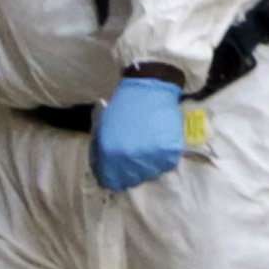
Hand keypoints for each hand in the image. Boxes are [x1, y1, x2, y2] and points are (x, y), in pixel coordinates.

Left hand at [90, 75, 186, 194]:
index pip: (111, 182)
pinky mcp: (169, 152)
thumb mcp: (102, 128)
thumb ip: (99, 152)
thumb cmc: (123, 106)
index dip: (116, 176)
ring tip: (151, 145)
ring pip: (152, 173)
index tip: (122, 168)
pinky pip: (167, 164)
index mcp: (109, 155)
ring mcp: (150, 158)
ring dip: (151, 164)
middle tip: (139, 153)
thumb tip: (102, 173)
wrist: (149, 86)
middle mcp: (128, 161)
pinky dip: (166, 156)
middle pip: (133, 180)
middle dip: (135, 170)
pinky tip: (162, 141)